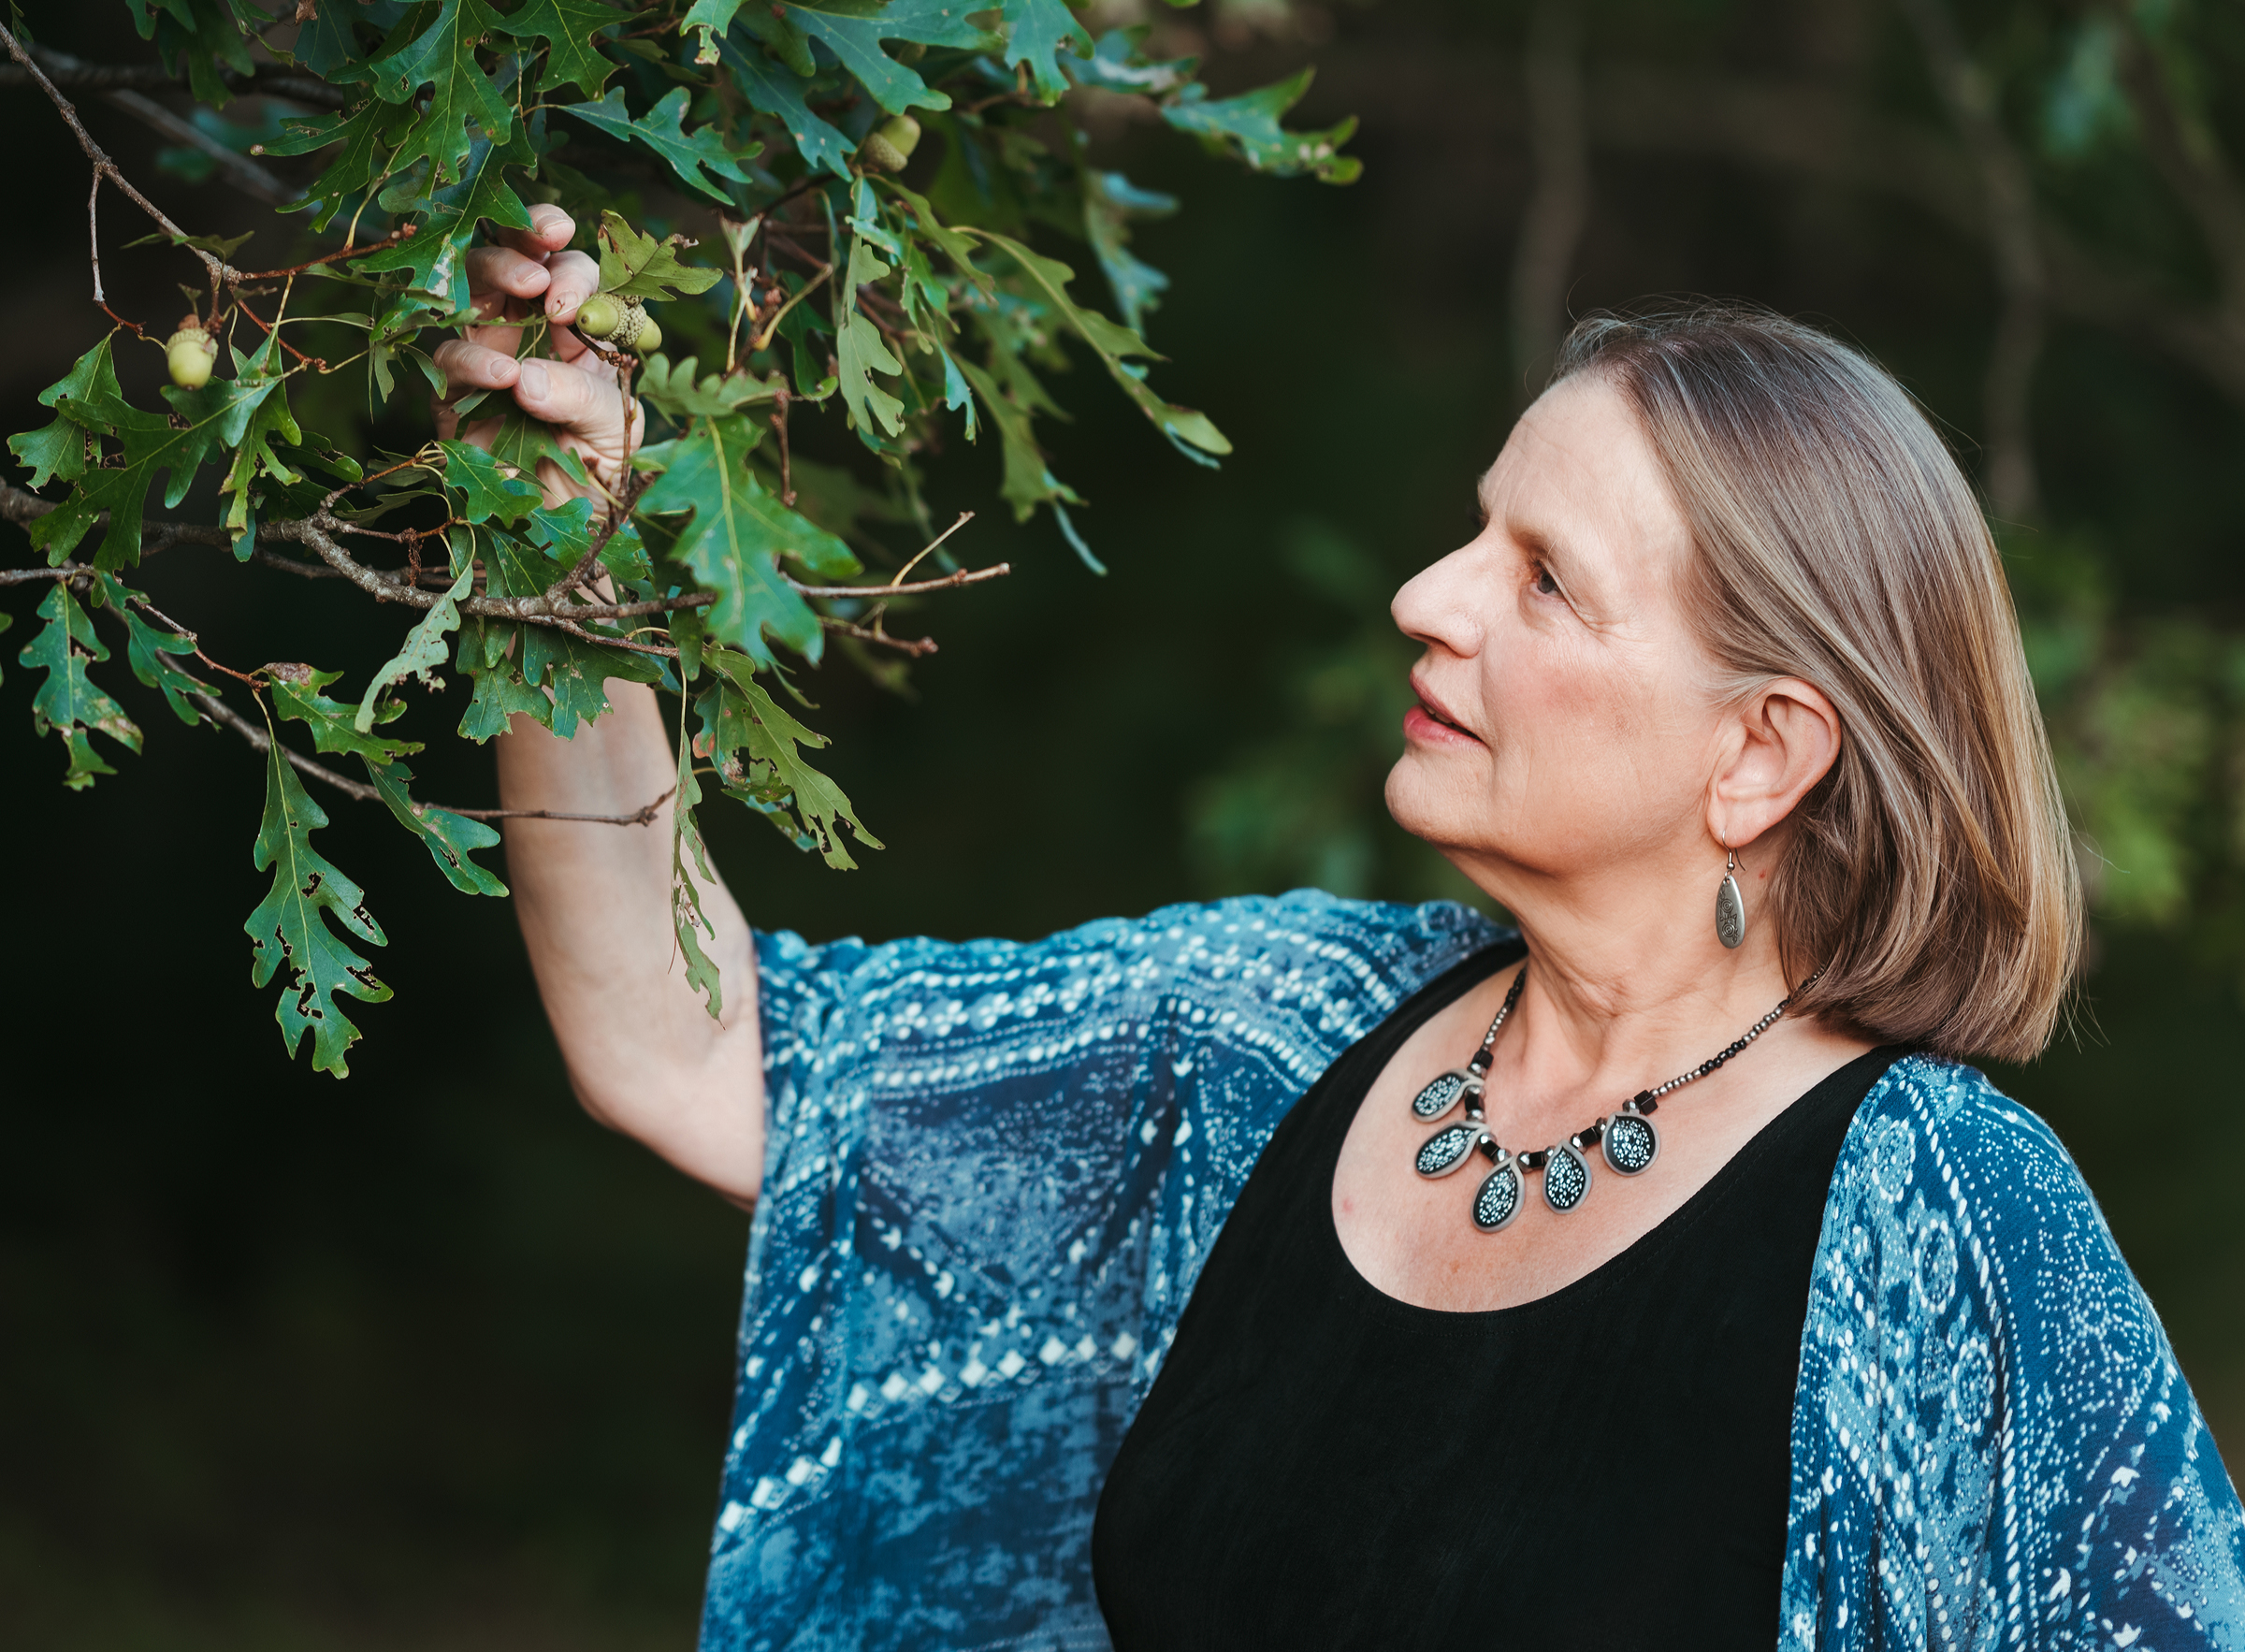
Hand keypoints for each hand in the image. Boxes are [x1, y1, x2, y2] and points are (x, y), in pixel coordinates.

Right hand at [432, 203, 643, 509]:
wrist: (562, 527)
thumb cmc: (598, 470)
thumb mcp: (613, 430)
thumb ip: (583, 396)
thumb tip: (527, 376)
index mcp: (580, 328)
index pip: (572, 271)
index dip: (571, 266)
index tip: (575, 295)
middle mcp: (532, 329)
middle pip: (517, 257)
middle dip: (526, 243)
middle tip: (542, 269)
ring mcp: (489, 350)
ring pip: (474, 285)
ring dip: (498, 273)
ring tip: (529, 292)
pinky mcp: (455, 389)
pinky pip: (449, 356)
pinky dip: (472, 358)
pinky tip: (503, 374)